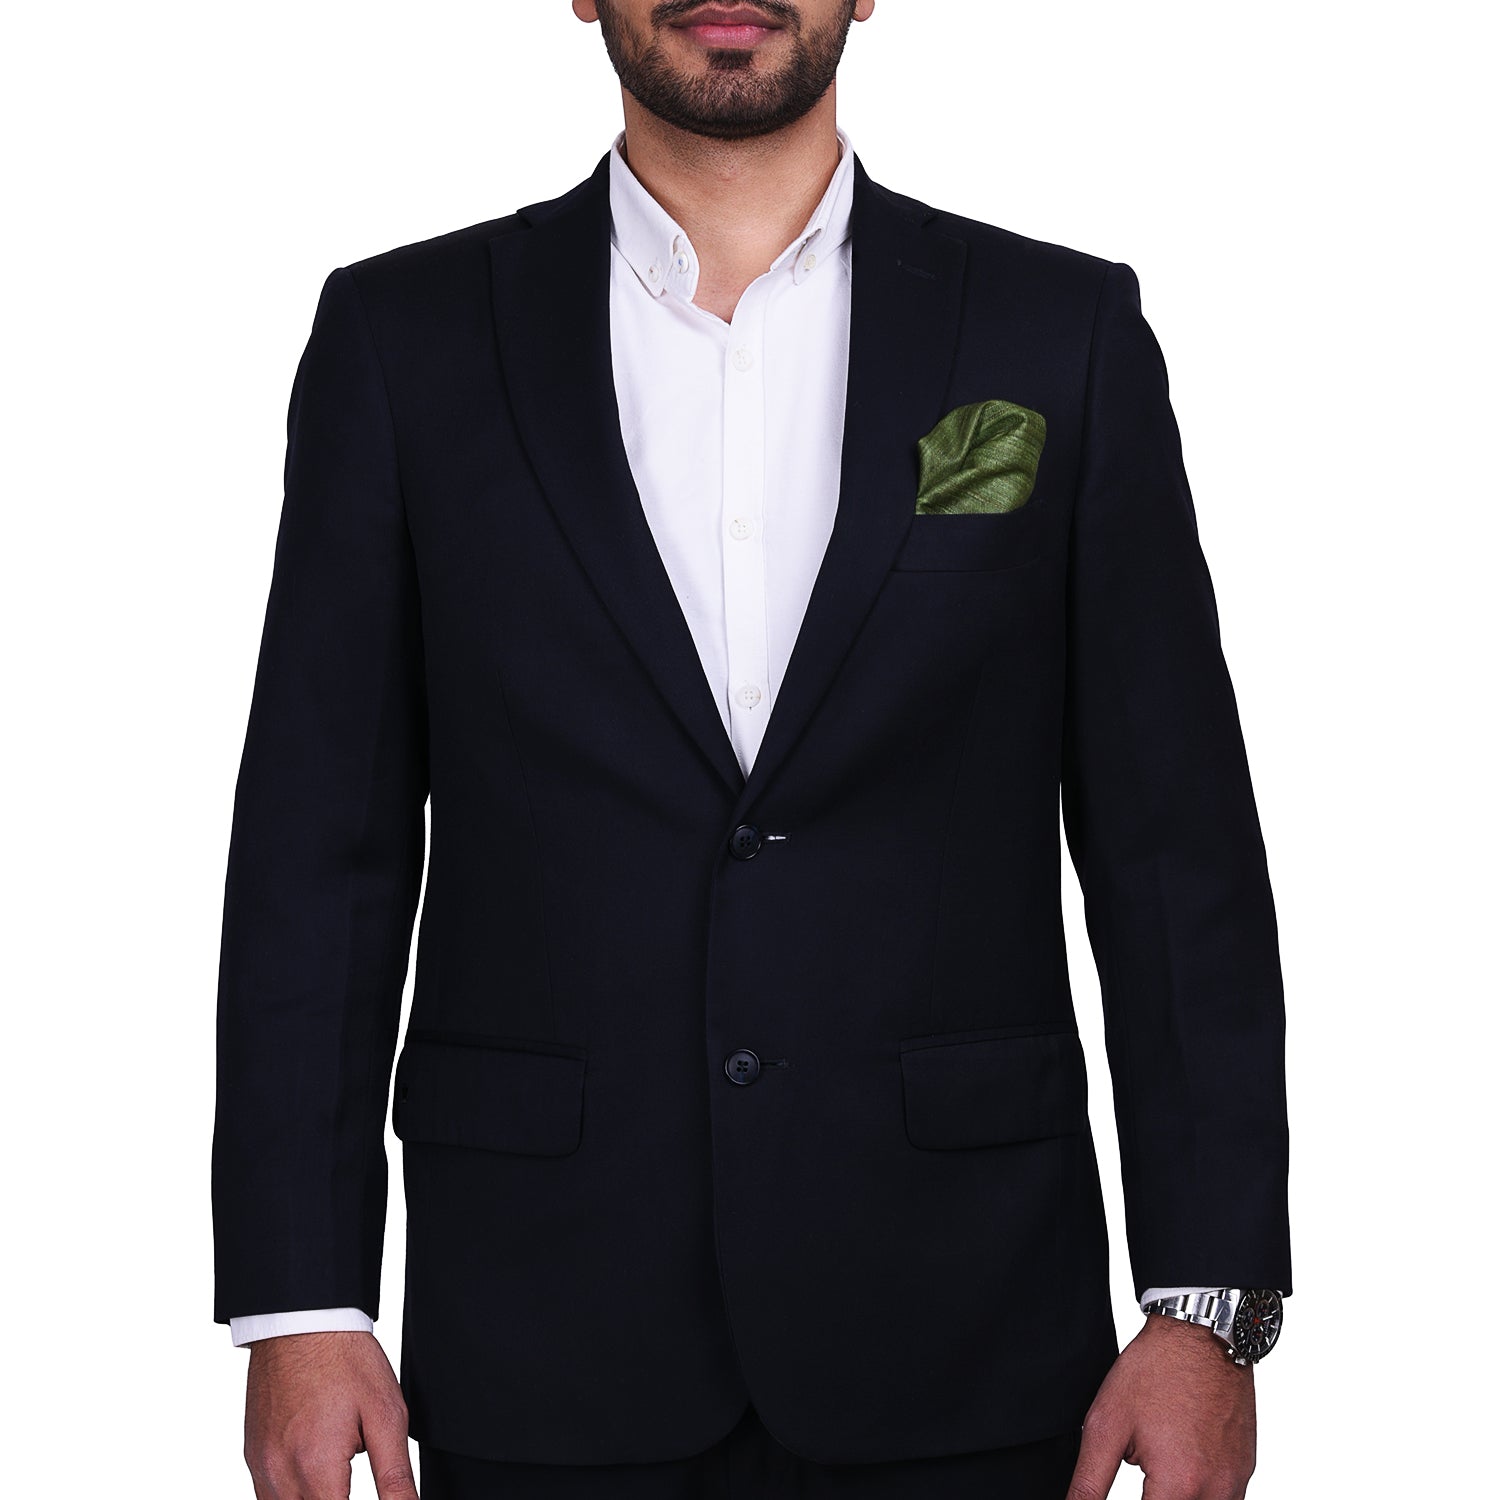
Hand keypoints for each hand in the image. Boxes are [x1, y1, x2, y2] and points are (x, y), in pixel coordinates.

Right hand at [243, 1330, 417, 1498]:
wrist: (302, 1321)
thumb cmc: (345, 1361)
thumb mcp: (386, 1415)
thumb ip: (395, 1476)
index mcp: (316, 1469)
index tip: (366, 1492)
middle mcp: (279, 1476)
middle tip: (350, 1480)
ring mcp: (260, 1467)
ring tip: (337, 1479)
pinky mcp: (252, 1455)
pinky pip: (267, 1496)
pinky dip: (291, 1494)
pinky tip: (316, 1472)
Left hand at [1065, 1314, 1255, 1499]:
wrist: (1200, 1334)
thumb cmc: (1155, 1371)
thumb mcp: (1106, 1424)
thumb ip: (1090, 1481)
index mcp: (1178, 1485)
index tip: (1128, 1478)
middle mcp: (1215, 1493)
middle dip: (1153, 1498)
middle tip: (1138, 1464)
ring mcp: (1235, 1483)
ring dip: (1173, 1496)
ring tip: (1155, 1463)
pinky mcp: (1244, 1471)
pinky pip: (1220, 1499)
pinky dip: (1195, 1491)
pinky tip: (1177, 1460)